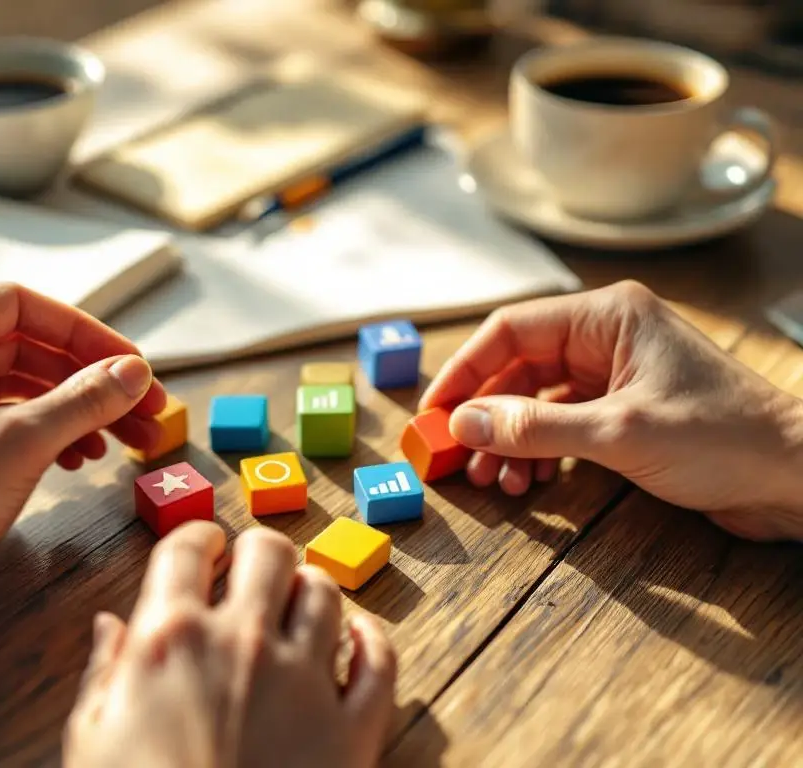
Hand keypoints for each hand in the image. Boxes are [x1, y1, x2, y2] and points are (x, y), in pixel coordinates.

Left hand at [0, 283, 167, 612]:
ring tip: (120, 439)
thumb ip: (85, 398)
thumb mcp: (20, 441)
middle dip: (89, 381)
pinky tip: (78, 456)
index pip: (19, 306)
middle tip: (141, 407)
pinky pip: (0, 421)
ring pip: (16, 389)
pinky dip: (44, 434)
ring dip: (74, 410)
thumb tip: (132, 374)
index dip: (84, 333)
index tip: (130, 364)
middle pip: (24, 349)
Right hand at [64, 523, 395, 767]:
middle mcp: (244, 642)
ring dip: (311, 590)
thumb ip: (105, 671)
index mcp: (171, 639)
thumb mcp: (91, 742)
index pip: (188, 547)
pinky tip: (357, 637)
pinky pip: (380, 659)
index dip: (197, 538)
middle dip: (259, 555)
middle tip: (253, 573)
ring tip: (300, 605)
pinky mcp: (352, 728)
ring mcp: (305, 682)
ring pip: (326, 593)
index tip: (203, 549)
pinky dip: (371, 639)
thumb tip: (111, 623)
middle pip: (269, 552)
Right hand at [420, 280, 802, 540]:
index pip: (511, 331)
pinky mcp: (623, 413)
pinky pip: (559, 425)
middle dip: (485, 415)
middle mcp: (606, 339)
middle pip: (517, 369)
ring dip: (509, 441)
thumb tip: (464, 424)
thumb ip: (536, 427)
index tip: (433, 412)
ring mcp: (614, 377)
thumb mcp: (619, 433)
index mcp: (607, 318)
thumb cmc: (723, 439)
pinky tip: (526, 483)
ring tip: (493, 482)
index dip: (464, 371)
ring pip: (535, 401)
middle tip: (456, 458)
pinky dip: (537, 453)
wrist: (797, 477)